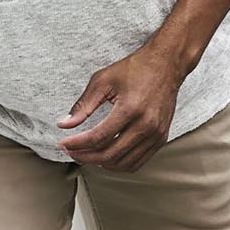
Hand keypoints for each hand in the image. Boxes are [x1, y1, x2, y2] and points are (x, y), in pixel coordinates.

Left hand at [58, 41, 185, 170]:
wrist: (166, 65)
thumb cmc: (134, 69)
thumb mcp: (103, 80)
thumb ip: (83, 105)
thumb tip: (64, 125)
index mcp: (130, 109)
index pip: (98, 137)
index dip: (77, 144)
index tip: (63, 144)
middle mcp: (146, 125)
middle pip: (110, 155)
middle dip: (85, 157)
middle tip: (71, 152)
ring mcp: (156, 134)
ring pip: (123, 163)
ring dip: (101, 163)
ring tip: (86, 155)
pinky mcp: (161, 138)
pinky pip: (138, 162)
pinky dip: (119, 164)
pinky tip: (106, 157)